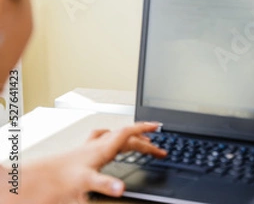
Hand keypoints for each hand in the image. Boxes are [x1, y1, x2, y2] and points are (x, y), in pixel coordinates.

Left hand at [5, 122, 166, 203]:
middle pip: (126, 137)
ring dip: (129, 139)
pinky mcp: (82, 156)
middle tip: (158, 148)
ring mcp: (89, 149)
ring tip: (140, 143)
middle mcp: (97, 146)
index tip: (158, 125)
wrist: (34, 179)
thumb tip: (121, 188)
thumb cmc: (58, 179)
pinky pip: (102, 144)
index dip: (144, 128)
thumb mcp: (85, 182)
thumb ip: (104, 184)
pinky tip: (111, 149)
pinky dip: (112, 143)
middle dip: (144, 140)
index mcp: (102, 149)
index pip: (127, 133)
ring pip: (115, 138)